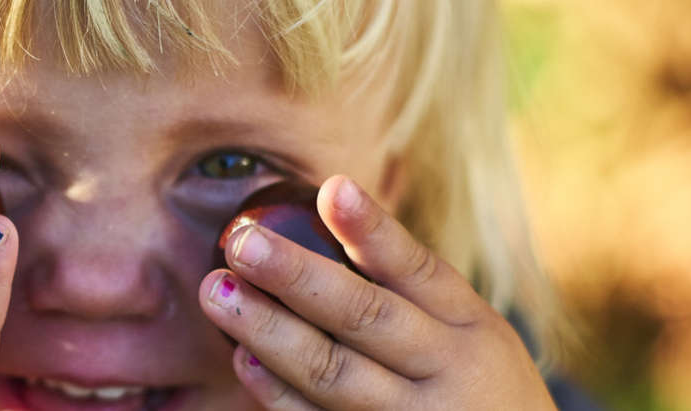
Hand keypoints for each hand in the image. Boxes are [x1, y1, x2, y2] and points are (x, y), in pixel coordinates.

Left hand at [199, 175, 552, 409]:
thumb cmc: (472, 385)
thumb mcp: (467, 331)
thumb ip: (407, 286)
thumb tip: (329, 203)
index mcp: (468, 326)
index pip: (418, 270)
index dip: (373, 231)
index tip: (331, 188)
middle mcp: (444, 372)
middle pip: (366, 319)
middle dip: (298, 278)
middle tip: (241, 244)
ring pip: (333, 375)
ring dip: (269, 332)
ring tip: (218, 293)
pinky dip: (277, 392)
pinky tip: (244, 359)